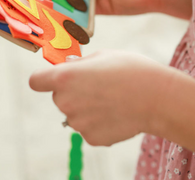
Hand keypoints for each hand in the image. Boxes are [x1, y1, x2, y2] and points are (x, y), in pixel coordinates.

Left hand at [29, 49, 194, 167]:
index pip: (36, 81)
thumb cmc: (133, 69)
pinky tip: (118, 112)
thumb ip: (83, 63)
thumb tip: (71, 68)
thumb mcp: (106, 55)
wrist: (158, 97)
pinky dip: (99, 121)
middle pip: (59, 96)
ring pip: (75, 113)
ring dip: (87, 107)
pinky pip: (89, 127)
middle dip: (73, 91)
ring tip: (113, 98)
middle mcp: (66, 102)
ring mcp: (78, 123)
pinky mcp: (91, 138)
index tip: (54, 77)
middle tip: (99, 84)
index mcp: (66, 77)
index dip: (45, 78)